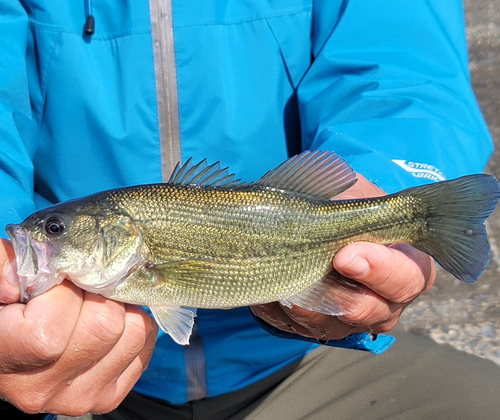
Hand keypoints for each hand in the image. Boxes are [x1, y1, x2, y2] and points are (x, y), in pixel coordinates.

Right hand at [0, 239, 157, 415]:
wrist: (12, 353)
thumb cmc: (5, 309)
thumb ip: (8, 263)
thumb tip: (36, 267)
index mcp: (7, 359)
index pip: (51, 331)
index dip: (63, 293)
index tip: (56, 282)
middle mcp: (43, 389)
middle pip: (106, 325)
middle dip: (100, 293)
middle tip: (83, 286)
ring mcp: (79, 396)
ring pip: (133, 332)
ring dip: (122, 307)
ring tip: (95, 302)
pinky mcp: (108, 395)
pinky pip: (143, 343)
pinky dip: (134, 323)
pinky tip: (108, 321)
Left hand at [251, 175, 435, 340]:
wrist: (313, 224)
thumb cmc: (342, 204)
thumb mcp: (354, 190)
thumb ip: (354, 192)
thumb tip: (342, 187)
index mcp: (405, 266)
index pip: (407, 278)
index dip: (380, 270)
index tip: (345, 255)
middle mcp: (383, 300)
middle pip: (372, 313)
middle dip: (343, 296)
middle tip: (315, 273)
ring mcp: (348, 319)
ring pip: (330, 326)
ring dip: (305, 306)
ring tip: (284, 287)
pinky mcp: (313, 324)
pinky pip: (295, 327)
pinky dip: (280, 311)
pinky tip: (269, 293)